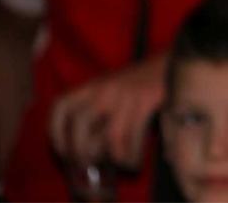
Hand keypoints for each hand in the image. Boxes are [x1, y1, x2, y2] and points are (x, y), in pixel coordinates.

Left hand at [49, 53, 166, 168]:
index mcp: (93, 85)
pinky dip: (133, 154)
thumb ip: (98, 111)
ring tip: (120, 164)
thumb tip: (89, 150)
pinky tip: (135, 160)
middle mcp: (105, 88)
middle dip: (81, 149)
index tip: (62, 151)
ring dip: (114, 156)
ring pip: (111, 134)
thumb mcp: (112, 88)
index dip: (56, 132)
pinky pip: (135, 135)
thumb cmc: (140, 82)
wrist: (171, 63)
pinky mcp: (147, 100)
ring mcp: (126, 94)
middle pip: (81, 122)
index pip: (62, 106)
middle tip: (89, 163)